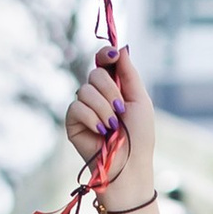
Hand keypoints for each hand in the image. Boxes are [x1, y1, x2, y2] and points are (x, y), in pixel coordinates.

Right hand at [64, 43, 156, 198]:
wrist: (128, 165)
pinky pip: (76, 107)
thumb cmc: (139, 136)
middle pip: (95, 73)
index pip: (104, 62)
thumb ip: (129, 73)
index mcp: (115, 87)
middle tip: (121, 109)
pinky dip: (92, 118)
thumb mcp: (139, 100)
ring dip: (103, 108)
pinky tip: (100, 132)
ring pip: (85, 90)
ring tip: (112, 126)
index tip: (112, 55)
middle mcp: (98, 95)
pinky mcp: (72, 121)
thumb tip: (120, 48)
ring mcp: (84, 108)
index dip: (106, 54)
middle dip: (110, 90)